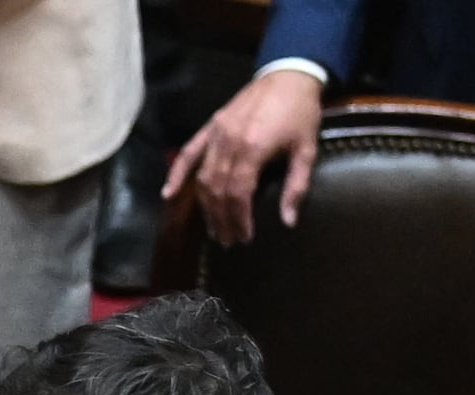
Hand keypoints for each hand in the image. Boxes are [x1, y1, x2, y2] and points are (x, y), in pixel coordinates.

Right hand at [164, 68, 324, 244]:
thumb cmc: (301, 112)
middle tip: (227, 240)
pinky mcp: (210, 128)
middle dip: (222, 220)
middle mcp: (229, 144)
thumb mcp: (306, 149)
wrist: (289, 74)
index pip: (238, 195)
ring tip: (213, 227)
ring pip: (203, 179)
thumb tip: (288, 221)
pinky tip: (168, 194)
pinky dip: (177, 174)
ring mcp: (216, 136)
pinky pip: (188, 154)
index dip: (239, 219)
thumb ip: (296, 185)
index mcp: (253, 150)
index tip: (244, 237)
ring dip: (206, 207)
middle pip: (218, 192)